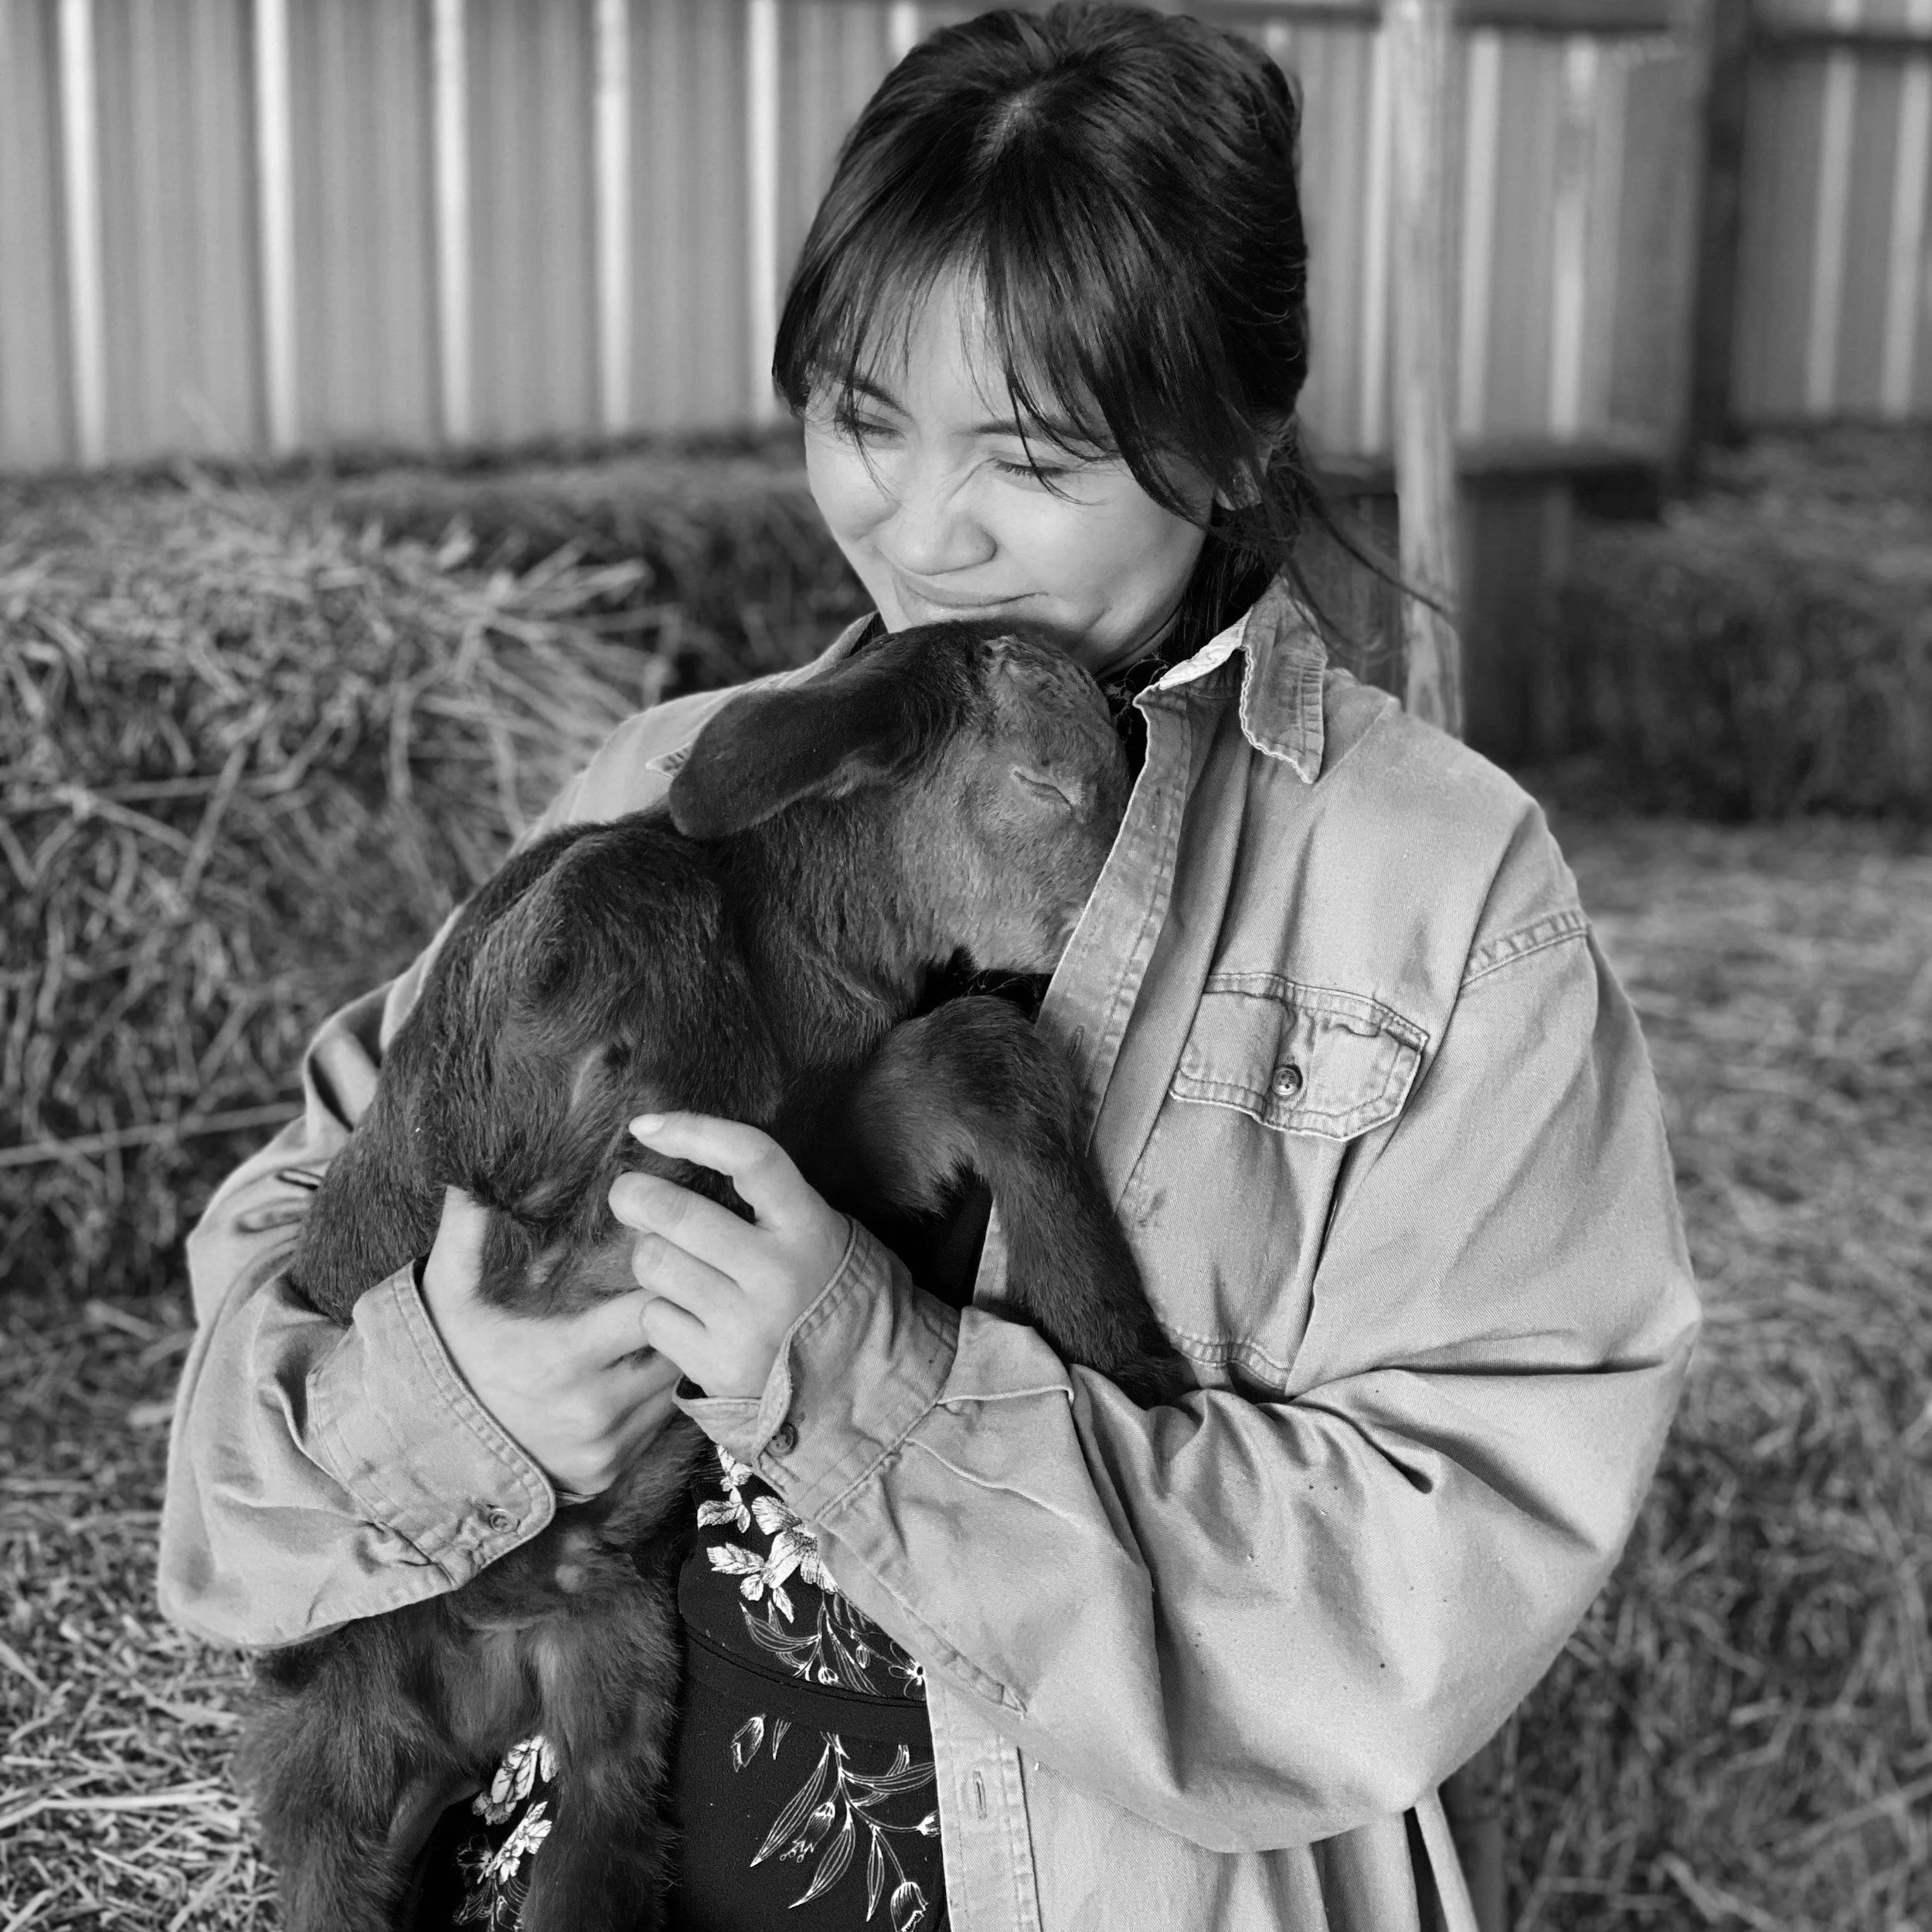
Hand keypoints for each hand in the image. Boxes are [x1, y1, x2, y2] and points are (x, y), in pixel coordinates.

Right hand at [419, 1187, 683, 1494]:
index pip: (649, 1312)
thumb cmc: (443, 1358)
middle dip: (673, 1315)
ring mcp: (604, 1449)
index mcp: (562, 1361)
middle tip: (668, 1285)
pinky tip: (634, 1368)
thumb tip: (480, 1169)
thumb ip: (468, 1228)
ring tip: (655, 1322)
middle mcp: (592, 1412)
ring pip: (671, 1389)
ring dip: (668, 1355)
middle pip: (673, 1349)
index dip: (659, 1279)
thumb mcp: (448, 1291)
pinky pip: (655, 1426)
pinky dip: (652, 1396)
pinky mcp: (609, 1474)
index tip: (655, 1255)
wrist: (421, 1452)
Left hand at [610, 1113, 850, 1401]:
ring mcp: (747, 1323)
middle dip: (635, 1195)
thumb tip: (675, 1150)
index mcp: (810, 1226)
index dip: (693, 1131)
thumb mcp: (816, 1232)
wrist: (854, 1384)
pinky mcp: (718, 1366)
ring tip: (669, 1261)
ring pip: (653, 1262)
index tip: (648, 1126)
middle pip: (676, 1214)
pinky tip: (686, 1314)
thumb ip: (763, 1199)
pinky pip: (653, 1317)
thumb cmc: (821, 1289)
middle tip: (627, 1193)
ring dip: (649, 1255)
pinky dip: (658, 1309)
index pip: (749, 1156)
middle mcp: (779, 1273)